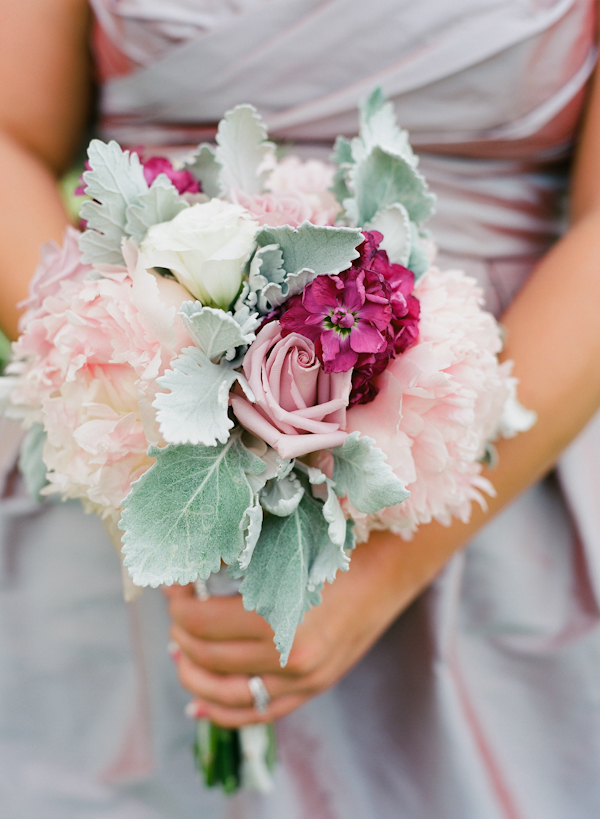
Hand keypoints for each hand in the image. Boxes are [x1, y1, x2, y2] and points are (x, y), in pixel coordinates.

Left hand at [163, 531, 410, 727]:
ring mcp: (302, 681)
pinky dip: (220, 713)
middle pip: (208, 656)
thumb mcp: (285, 552)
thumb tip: (192, 575)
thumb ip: (241, 566)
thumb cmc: (335, 552)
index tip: (172, 587)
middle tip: (177, 612)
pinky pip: (256, 715)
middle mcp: (290, 657)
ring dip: (191, 674)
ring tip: (178, 652)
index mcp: (280, 616)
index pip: (202, 621)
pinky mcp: (310, 691)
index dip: (177, 604)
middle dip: (180, 633)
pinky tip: (198, 704)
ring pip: (224, 694)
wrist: (388, 572)